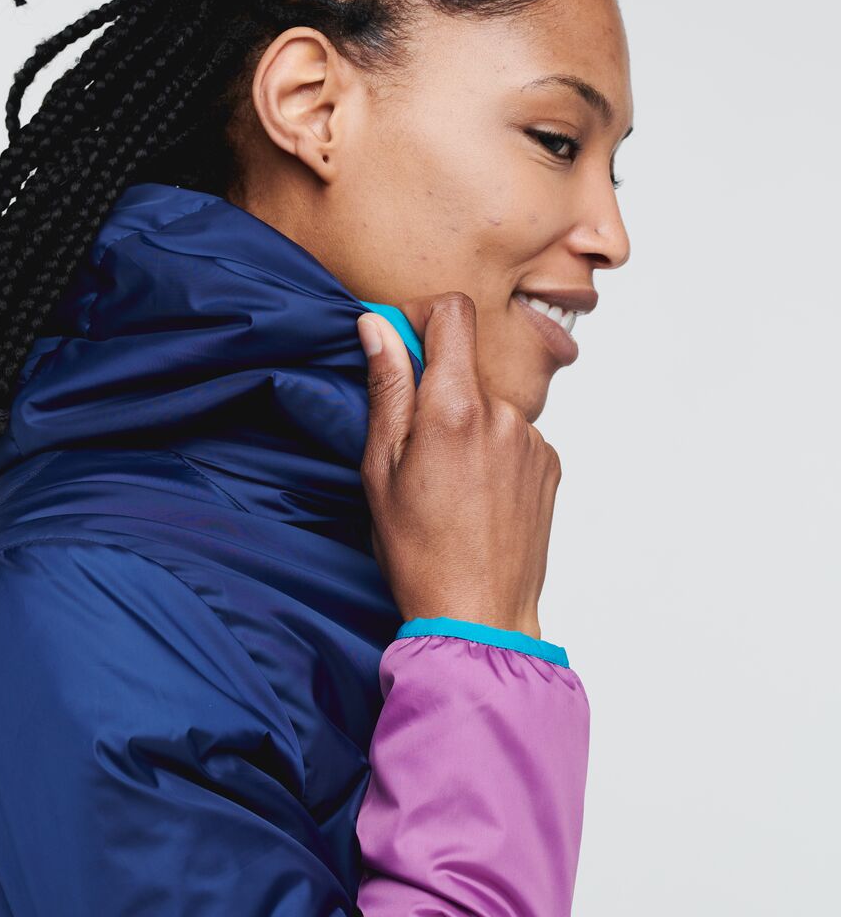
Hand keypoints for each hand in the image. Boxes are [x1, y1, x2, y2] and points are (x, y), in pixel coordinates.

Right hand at [356, 292, 561, 638]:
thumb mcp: (380, 466)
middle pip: (464, 363)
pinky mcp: (550, 463)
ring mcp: (532, 440)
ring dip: (463, 423)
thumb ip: (386, 387)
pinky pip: (510, 433)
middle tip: (412, 444)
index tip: (400, 340)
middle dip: (434, 386)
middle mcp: (503, 414)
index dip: (421, 314)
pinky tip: (474, 493)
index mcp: (455, 408)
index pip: (453, 313)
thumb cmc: (418, 550)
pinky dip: (490, 448)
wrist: (478, 614)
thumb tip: (377, 326)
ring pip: (485, 402)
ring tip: (446, 481)